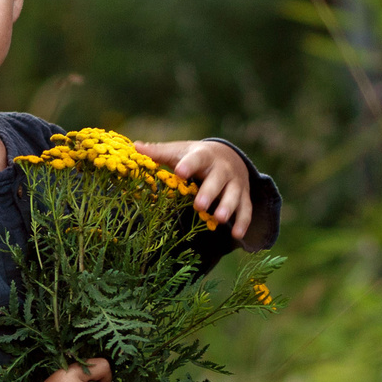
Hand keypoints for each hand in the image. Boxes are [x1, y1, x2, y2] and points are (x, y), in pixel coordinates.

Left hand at [134, 139, 256, 242]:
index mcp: (204, 155)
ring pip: (234, 195)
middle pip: (218, 179)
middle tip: (199, 205)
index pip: (197, 158)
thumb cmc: (195, 157)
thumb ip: (159, 152)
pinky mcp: (243, 197)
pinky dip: (242, 222)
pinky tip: (237, 235)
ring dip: (227, 207)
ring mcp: (235, 183)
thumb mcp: (179, 152)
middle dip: (209, 191)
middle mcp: (222, 169)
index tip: (180, 172)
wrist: (228, 156)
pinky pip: (246, 209)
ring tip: (219, 218)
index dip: (189, 165)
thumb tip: (135, 146)